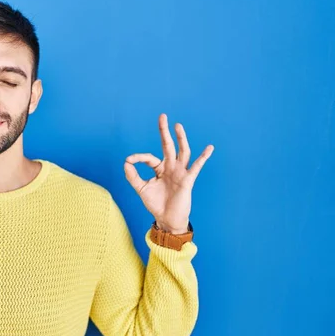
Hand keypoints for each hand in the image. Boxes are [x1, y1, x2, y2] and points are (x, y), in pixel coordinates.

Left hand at [123, 113, 213, 233]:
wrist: (167, 219)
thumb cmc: (156, 204)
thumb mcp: (141, 189)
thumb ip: (133, 176)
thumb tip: (126, 162)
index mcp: (159, 169)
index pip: (149, 158)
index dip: (138, 157)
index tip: (129, 160)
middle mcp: (171, 168)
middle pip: (168, 146)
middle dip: (164, 132)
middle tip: (162, 116)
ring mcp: (180, 172)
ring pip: (182, 152)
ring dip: (180, 138)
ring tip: (177, 125)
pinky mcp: (188, 180)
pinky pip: (197, 167)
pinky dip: (204, 157)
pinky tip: (209, 147)